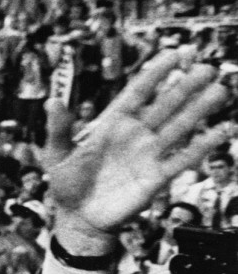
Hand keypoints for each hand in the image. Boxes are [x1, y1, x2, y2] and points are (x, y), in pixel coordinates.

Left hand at [43, 51, 229, 253]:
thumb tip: (52, 101)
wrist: (78, 220)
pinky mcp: (157, 177)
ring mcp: (148, 155)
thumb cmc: (66, 186)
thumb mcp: (56, 155)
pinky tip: (223, 130)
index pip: (137, 93)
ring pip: (178, 127)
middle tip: (207, 68)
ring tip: (220, 91)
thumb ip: (58, 129)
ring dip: (199, 110)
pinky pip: (183, 159)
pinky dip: (203, 145)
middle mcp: (134, 135)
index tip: (174, 54)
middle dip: (185, 86)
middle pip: (164, 105)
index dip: (155, 73)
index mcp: (111, 125)